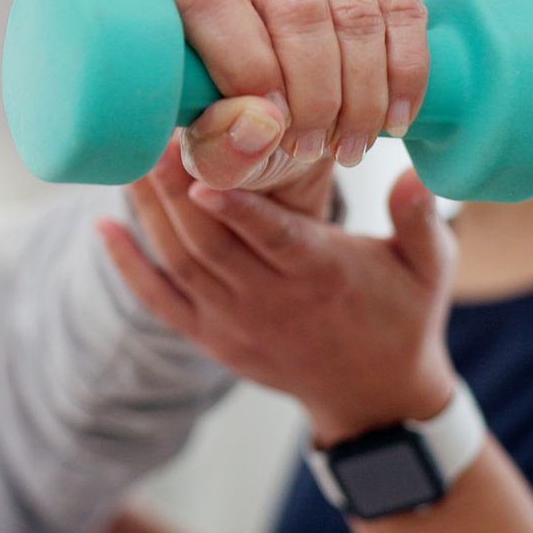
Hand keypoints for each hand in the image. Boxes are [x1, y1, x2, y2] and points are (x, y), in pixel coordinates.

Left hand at [100, 141, 458, 444]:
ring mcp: (234, 322)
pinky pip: (160, 302)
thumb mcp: (429, 267)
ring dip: (149, 213)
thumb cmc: (404, 315)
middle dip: (175, 190)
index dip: (234, 208)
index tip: (200, 171)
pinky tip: (103, 226)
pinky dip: (129, 266)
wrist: (375, 398)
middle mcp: (271, 301)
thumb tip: (414, 173)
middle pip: (210, 244)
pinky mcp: (211, 337)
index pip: (272, 238)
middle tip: (154, 133)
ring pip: (180, 263)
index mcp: (321, 275)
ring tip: (130, 158)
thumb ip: (420, 218)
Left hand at [167, 0, 427, 191]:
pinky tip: (395, 119)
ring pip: (356, 14)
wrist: (280, 106)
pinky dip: (406, 73)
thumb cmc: (232, 121)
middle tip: (312, 148)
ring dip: (363, 95)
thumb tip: (264, 124)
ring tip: (349, 147)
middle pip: (298, 9)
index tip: (274, 126)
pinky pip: (403, 10)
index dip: (247, 65)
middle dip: (315, 94)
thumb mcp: (211, 149)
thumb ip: (220, 146)